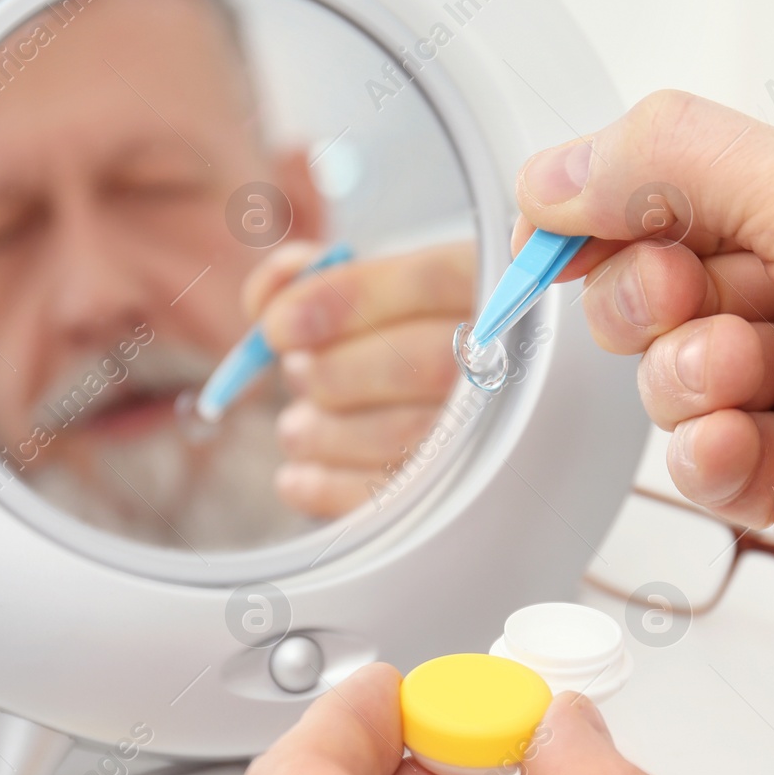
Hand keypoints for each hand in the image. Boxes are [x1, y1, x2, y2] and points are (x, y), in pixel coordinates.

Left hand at [243, 241, 473, 517]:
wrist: (452, 404)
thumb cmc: (402, 333)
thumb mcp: (369, 288)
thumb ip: (314, 278)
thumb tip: (266, 305)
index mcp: (491, 286)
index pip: (431, 281)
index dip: (348, 300)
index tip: (278, 328)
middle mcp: (507, 359)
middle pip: (424, 363)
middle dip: (337, 373)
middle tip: (297, 374)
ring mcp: (492, 434)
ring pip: (407, 434)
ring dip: (326, 433)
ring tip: (296, 427)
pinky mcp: (461, 495)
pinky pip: (398, 496)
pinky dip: (330, 489)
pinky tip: (297, 477)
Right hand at [514, 91, 773, 644]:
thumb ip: (684, 165)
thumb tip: (559, 163)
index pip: (684, 178)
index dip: (608, 201)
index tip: (549, 224)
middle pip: (658, 276)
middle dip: (648, 291)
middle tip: (676, 298)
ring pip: (665, 371)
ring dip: (688, 375)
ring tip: (747, 381)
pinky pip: (694, 455)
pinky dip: (707, 451)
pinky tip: (748, 449)